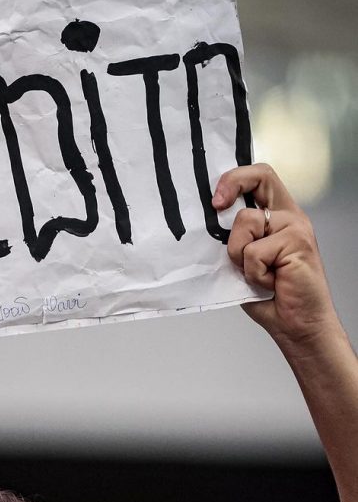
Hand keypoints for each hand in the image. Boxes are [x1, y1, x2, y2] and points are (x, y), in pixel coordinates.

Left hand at [212, 164, 340, 350]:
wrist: (296, 325)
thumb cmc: (271, 297)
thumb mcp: (242, 263)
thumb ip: (232, 240)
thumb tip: (202, 228)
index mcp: (276, 217)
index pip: (259, 178)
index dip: (234, 179)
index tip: (215, 200)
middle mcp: (288, 217)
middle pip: (260, 176)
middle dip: (231, 184)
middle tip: (215, 205)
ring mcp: (295, 227)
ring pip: (245, 223)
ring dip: (240, 255)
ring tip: (259, 274)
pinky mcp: (298, 242)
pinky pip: (253, 252)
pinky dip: (253, 273)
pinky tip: (270, 283)